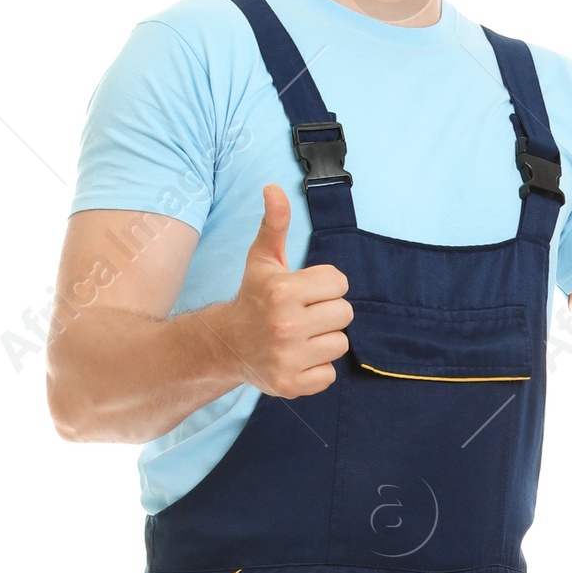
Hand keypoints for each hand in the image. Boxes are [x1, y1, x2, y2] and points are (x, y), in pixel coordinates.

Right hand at [218, 185, 352, 397]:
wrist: (226, 344)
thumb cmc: (254, 297)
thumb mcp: (262, 259)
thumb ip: (274, 223)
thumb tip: (274, 188)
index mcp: (282, 292)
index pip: (339, 283)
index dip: (325, 286)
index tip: (304, 292)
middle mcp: (285, 326)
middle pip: (345, 314)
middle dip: (327, 312)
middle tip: (303, 315)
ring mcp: (288, 358)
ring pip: (340, 344)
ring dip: (324, 340)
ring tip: (300, 336)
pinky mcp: (291, 385)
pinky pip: (330, 374)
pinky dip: (317, 368)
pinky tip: (297, 357)